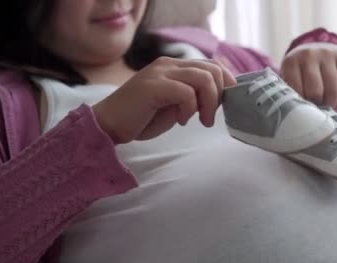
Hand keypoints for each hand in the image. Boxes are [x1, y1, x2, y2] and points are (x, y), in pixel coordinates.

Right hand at [93, 57, 235, 143]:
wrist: (110, 125)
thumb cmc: (143, 117)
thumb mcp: (177, 105)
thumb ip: (195, 96)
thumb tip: (219, 97)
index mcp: (175, 66)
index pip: (213, 65)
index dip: (226, 83)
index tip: (224, 105)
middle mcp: (168, 64)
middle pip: (213, 69)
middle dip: (220, 95)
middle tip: (209, 118)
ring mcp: (160, 73)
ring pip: (203, 78)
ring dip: (209, 102)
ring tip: (202, 121)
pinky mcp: (154, 86)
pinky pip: (186, 92)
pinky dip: (189, 108)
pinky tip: (181, 120)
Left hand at [280, 42, 336, 111]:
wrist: (318, 51)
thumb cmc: (301, 75)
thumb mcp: (292, 81)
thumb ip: (293, 95)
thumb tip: (303, 118)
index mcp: (291, 62)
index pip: (297, 90)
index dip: (303, 105)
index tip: (306, 112)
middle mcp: (308, 54)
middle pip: (315, 91)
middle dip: (318, 105)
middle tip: (319, 112)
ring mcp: (327, 53)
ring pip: (332, 89)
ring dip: (332, 105)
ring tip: (329, 110)